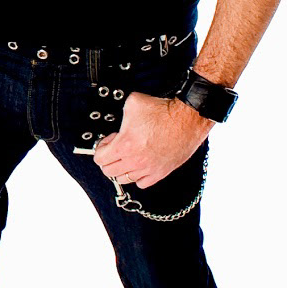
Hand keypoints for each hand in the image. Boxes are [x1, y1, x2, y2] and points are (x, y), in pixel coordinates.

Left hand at [93, 91, 209, 188]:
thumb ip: (121, 114)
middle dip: (108, 159)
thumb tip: (120, 118)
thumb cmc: (163, 111)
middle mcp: (135, 161)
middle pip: (109, 172)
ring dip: (122, 169)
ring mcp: (148, 169)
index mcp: (125, 145)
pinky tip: (140, 165)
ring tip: (128, 157)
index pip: (99, 159)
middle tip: (116, 148)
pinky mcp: (160, 172)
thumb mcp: (133, 103)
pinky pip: (141, 184)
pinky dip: (138, 177)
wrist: (186, 119)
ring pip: (124, 179)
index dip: (102, 148)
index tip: (109, 141)